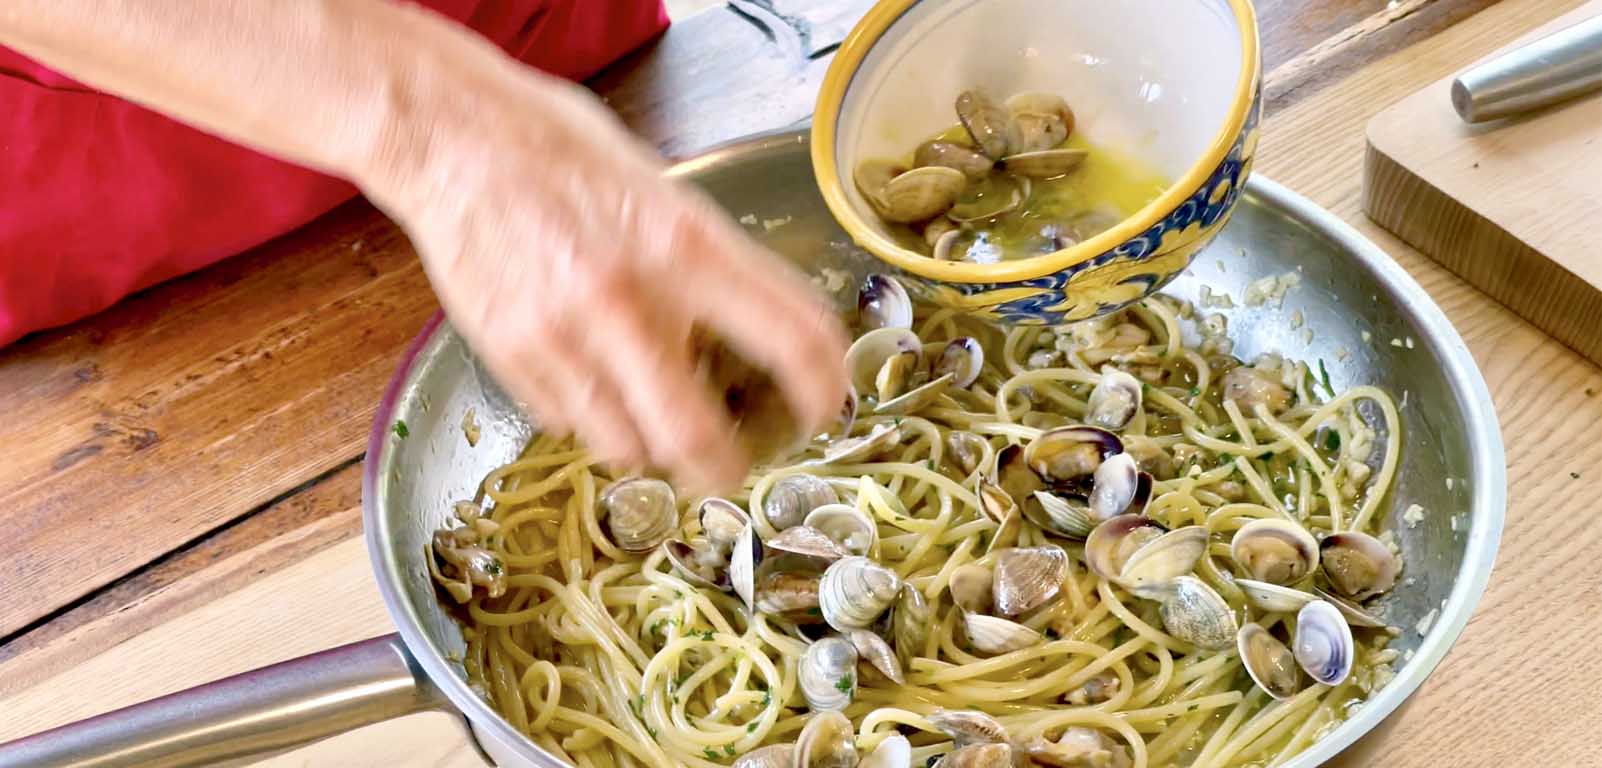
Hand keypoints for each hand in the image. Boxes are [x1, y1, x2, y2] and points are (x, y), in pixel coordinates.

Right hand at [364, 63, 848, 490]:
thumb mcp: (664, 192)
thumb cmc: (561, 153)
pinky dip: (591, 419)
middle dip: (726, 468)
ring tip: (651, 413)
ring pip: (629, 450)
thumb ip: (710, 266)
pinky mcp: (512, 357)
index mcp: (686, 244)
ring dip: (652, 447)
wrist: (451, 138)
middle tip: (733, 463)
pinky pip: (568, 425)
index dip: (824, 390)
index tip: (825, 408)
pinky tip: (589, 375)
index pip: (791, 338)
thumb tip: (759, 334)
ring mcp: (564, 336)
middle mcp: (630, 299)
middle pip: (699, 440)